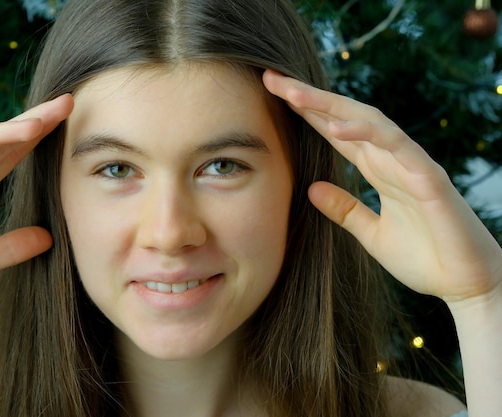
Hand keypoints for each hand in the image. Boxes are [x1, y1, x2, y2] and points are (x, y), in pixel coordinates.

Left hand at [263, 70, 501, 306]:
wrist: (465, 286)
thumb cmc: (426, 259)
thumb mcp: (371, 234)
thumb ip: (345, 209)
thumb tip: (311, 188)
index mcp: (379, 170)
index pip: (337, 132)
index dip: (307, 113)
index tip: (275, 96)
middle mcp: (392, 160)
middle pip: (346, 118)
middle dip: (309, 98)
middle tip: (272, 80)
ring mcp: (411, 165)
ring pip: (369, 120)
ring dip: (331, 105)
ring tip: (294, 93)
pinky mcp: (429, 177)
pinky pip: (396, 145)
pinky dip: (367, 131)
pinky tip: (335, 125)